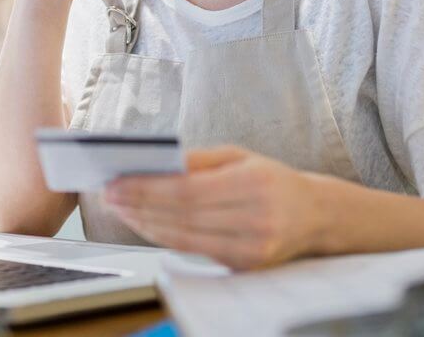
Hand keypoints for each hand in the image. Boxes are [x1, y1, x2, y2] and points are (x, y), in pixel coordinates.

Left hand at [104, 145, 324, 269]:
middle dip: (139, 205)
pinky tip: (145, 224)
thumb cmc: (272, 178)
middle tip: (109, 194)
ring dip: (145, 224)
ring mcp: (250, 249)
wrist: (314, 215)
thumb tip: (157, 161)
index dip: (148, 189)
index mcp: (253, 183)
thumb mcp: (239, 156)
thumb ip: (199, 160)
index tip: (117, 181)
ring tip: (120, 209)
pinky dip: (164, 237)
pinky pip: (194, 251)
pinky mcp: (243, 267)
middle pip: (182, 216)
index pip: (188, 190)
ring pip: (184, 238)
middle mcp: (254, 219)